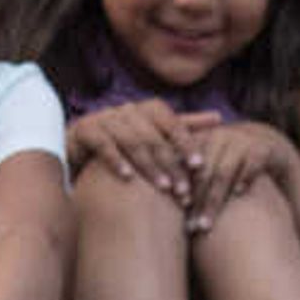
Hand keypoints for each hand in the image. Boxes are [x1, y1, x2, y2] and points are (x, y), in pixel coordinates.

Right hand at [67, 98, 194, 195]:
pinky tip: (128, 178)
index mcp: (146, 109)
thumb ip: (184, 127)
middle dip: (171, 163)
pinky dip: (116, 160)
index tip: (200, 166)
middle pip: (154, 135)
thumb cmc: (127, 143)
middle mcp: (127, 110)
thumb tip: (219, 117)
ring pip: (131, 140)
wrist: (80, 147)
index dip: (186, 142)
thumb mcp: (156, 135)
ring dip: (149, 165)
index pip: (171, 121)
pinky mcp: (84, 130)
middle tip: (184, 190)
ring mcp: (104, 118)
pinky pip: (103, 144)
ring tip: (164, 188)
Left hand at [175, 118, 295, 227]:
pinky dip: (244, 177)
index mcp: (201, 138)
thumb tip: (156, 202)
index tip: (177, 207)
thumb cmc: (229, 165)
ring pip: (223, 171)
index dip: (181, 184)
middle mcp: (219, 136)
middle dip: (196, 200)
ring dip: (214, 199)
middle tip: (190, 226)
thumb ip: (189, 177)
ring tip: (207, 224)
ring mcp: (241, 141)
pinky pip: (251, 163)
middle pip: (203, 171)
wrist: (267, 149)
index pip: (185, 162)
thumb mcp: (209, 165)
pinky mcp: (263, 148)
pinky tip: (238, 193)